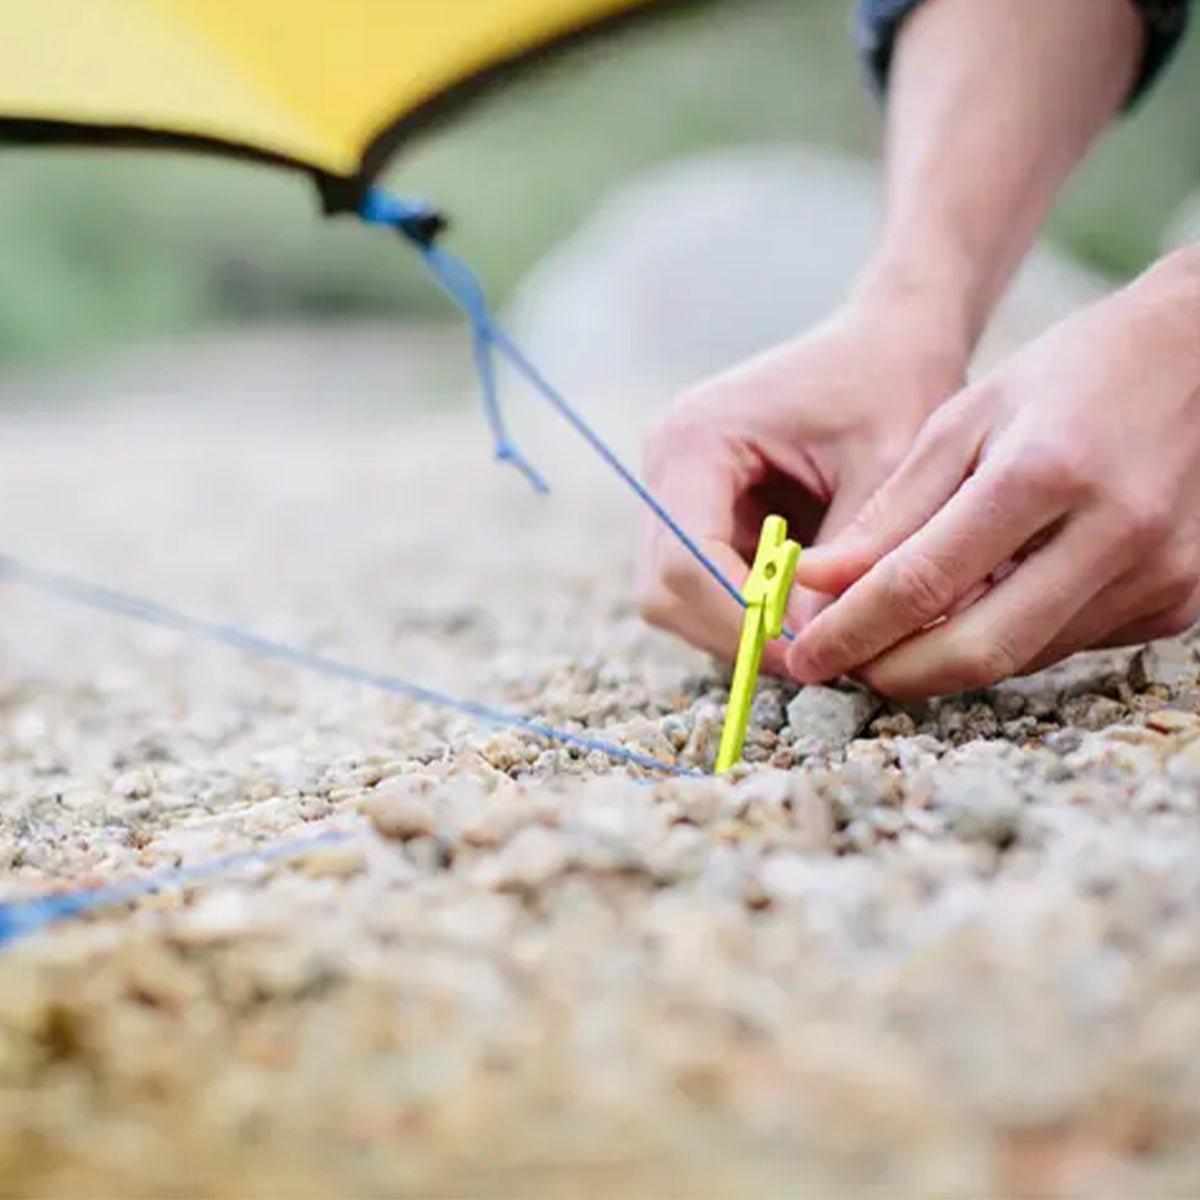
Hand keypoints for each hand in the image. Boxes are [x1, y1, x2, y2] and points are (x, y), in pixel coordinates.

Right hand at [636, 298, 965, 675]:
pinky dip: (749, 611)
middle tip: (816, 660)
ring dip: (740, 628)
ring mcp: (674, 490)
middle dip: (735, 634)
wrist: (889, 339)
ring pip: (677, 599)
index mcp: (695, 439)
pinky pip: (703, 587)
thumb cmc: (893, 385)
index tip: (810, 654)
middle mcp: (666, 465)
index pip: (685, 559)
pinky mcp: (698, 511)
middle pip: (665, 589)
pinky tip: (806, 609)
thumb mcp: (887, 470)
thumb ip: (847, 561)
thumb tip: (816, 650)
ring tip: (818, 634)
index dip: (739, 621)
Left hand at [788, 249, 1199, 697]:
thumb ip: (892, 510)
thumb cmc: (1069, 375)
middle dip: (896, 673)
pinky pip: (1067, 645)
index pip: (924, 583)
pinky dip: (1010, 636)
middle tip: (845, 668)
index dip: (853, 631)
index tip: (804, 657)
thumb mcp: (965, 419)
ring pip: (1022, 657)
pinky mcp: (1179, 601)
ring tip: (899, 634)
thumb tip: (819, 582)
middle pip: (980, 649)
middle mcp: (1114, 533)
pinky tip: (984, 607)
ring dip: (948, 658)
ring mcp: (1158, 575)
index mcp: (1045, 472)